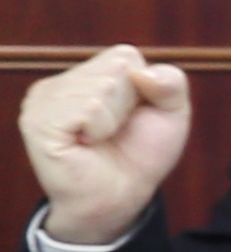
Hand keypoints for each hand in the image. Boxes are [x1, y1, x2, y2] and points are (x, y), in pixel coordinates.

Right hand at [18, 44, 193, 249]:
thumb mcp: (172, 112)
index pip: (125, 56)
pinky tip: (85, 143)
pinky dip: (99, 128)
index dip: (143, 89)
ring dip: (113, 120)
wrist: (121, 196)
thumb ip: (171, 81)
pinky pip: (87, 108)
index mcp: (85, 75)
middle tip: (114, 132)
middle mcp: (59, 83)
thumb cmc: (141, 154)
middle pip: (115, 68)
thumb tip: (141, 72)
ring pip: (103, 86)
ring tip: (98, 139)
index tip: (130, 117)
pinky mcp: (38, 122)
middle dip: (129, 104)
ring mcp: (43, 101)